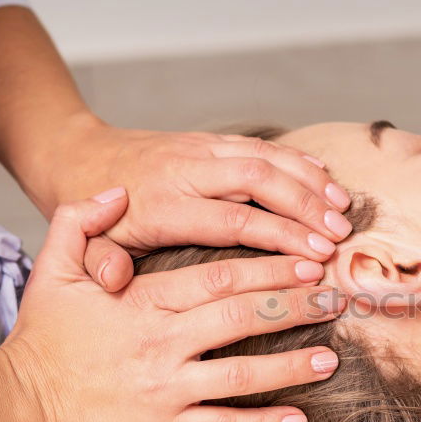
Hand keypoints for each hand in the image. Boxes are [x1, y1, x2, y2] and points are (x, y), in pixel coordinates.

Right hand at [2, 188, 345, 421]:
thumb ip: (83, 222)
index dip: (270, 268)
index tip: (308, 261)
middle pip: (241, 318)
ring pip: (242, 375)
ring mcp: (166, 389)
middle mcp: (162, 343)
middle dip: (293, 306)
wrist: (19, 402)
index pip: (220, 277)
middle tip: (335, 299)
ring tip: (331, 357)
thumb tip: (117, 191)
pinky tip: (299, 420)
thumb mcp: (53, 268)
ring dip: (291, 366)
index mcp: (144, 301)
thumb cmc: (44, 335)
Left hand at [36, 113, 352, 291]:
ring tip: (343, 207)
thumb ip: (98, 264)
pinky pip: (259, 143)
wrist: (77, 158)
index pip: (234, 219)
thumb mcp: (83, 249)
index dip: (280, 236)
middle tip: (340, 235)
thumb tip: (114, 281)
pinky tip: (324, 175)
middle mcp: (185, 170)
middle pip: (258, 180)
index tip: (315, 257)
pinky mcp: (208, 140)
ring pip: (264, 155)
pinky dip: (295, 158)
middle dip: (305, 206)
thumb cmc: (91, 216)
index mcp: (162, 205)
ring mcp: (199, 150)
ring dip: (308, 180)